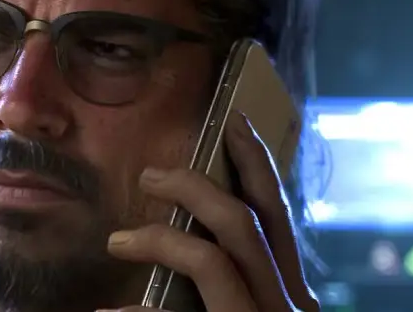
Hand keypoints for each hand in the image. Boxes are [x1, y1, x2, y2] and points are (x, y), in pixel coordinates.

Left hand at [101, 112, 318, 311]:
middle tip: (151, 175)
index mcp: (294, 293)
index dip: (257, 163)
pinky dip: (136, 311)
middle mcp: (287, 304)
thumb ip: (241, 282)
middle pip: (244, 223)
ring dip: (159, 241)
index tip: (234, 121)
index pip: (276, 215)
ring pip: (209, 259)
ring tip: (118, 242)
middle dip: (195, 189)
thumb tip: (200, 241)